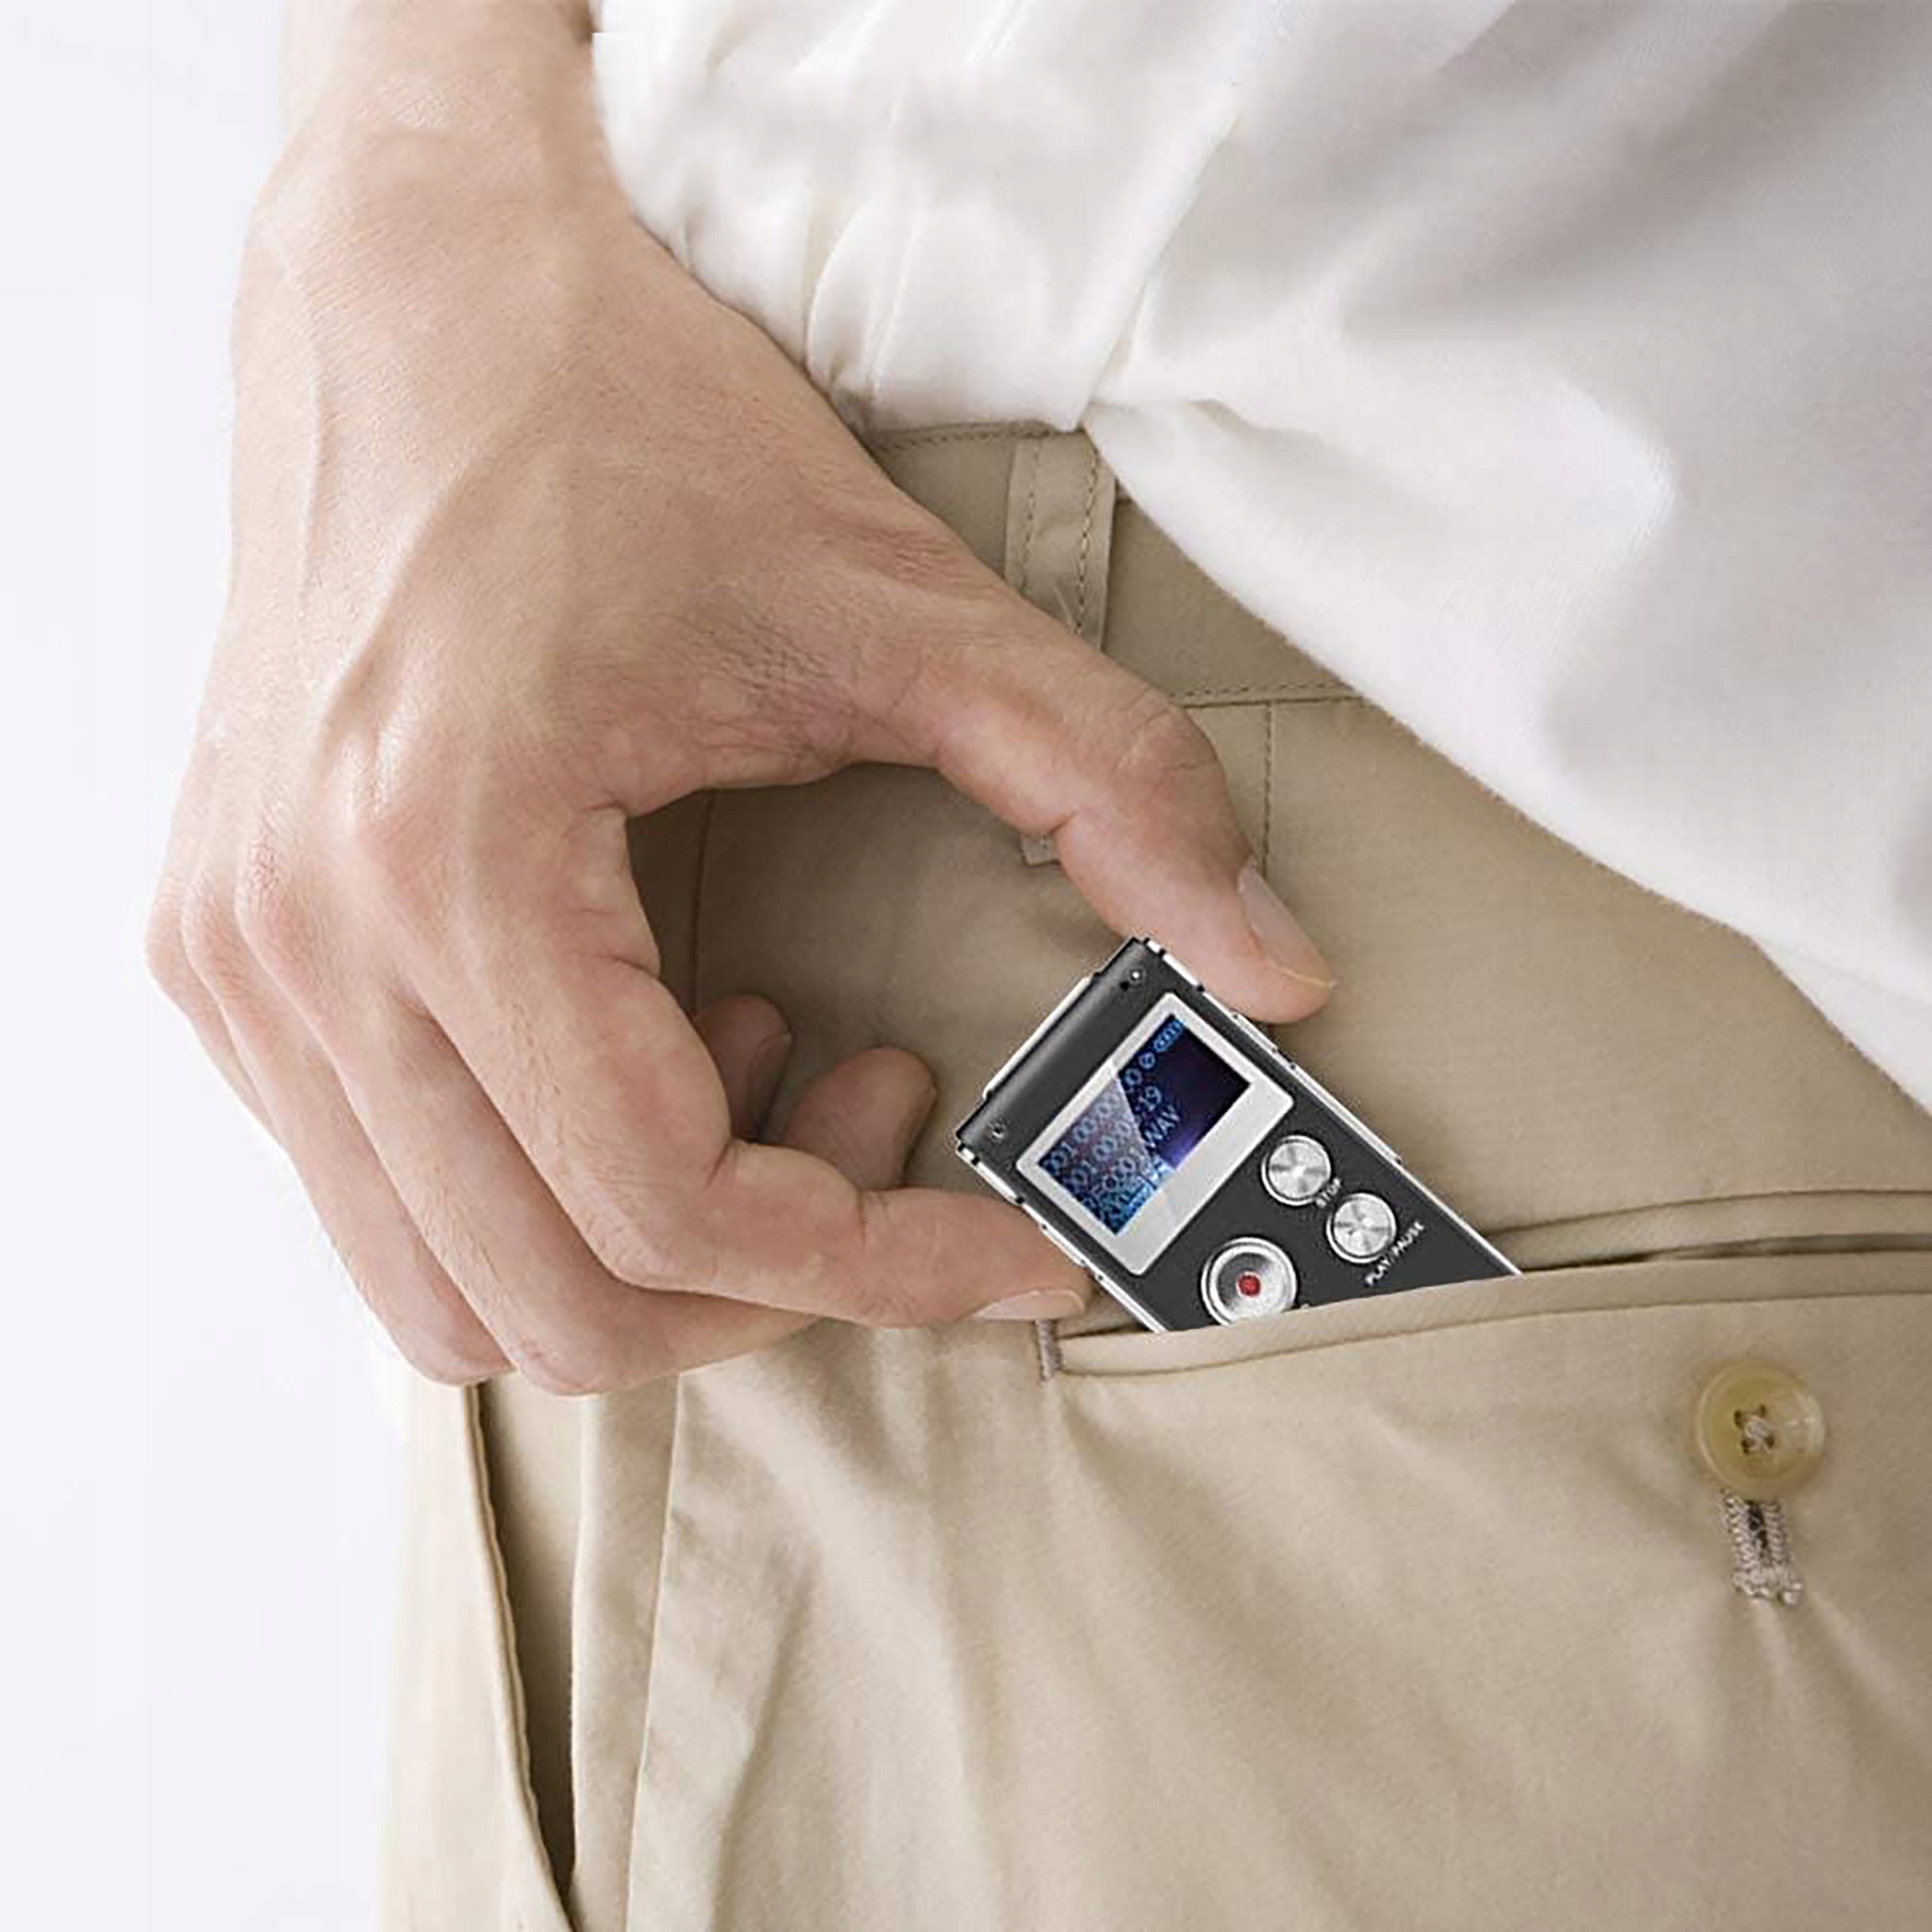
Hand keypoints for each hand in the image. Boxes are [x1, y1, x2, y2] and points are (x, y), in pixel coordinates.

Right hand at [146, 0, 1332, 1392]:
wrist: (415, 291)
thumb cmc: (619, 420)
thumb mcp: (897, 602)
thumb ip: (1112, 787)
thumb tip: (1277, 966)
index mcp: (443, 860)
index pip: (672, 1207)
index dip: (881, 1266)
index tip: (1012, 1248)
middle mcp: (300, 944)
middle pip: (554, 1302)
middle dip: (772, 1280)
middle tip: (884, 1130)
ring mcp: (241, 963)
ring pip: (452, 1294)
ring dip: (650, 1250)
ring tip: (756, 1064)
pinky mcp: (231, 954)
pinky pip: (388, 1198)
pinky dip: (546, 1189)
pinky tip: (649, 1032)